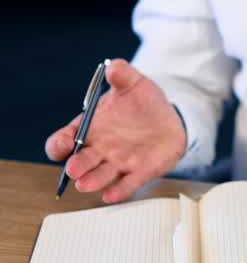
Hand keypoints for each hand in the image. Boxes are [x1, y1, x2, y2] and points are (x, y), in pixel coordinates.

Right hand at [45, 59, 186, 203]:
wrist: (170, 119)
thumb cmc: (143, 103)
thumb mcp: (133, 83)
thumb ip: (121, 74)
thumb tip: (114, 67)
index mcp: (89, 128)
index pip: (64, 139)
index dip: (60, 143)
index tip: (62, 143)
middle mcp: (99, 149)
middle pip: (80, 161)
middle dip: (75, 166)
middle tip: (73, 168)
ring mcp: (118, 162)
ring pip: (100, 176)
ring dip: (92, 181)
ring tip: (85, 185)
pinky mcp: (138, 172)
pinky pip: (126, 184)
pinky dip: (118, 191)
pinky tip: (111, 195)